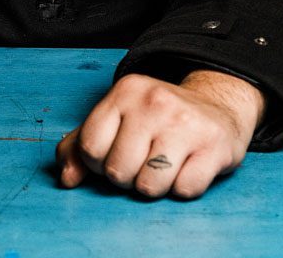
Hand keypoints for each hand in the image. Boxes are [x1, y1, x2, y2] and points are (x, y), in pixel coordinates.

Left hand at [55, 69, 265, 198]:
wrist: (215, 107)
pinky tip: (187, 166)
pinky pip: (184, 190)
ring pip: (149, 186)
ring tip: (164, 165)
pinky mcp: (213, 145)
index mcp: (124, 91)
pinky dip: (183, 188)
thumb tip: (67, 179)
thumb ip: (80, 145)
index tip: (116, 153)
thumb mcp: (116, 119)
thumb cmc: (156, 119)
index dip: (99, 162)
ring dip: (155, 186)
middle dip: (128, 177)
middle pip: (118, 171)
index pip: (90, 147)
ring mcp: (185, 122)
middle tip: (144, 160)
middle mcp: (154, 101)